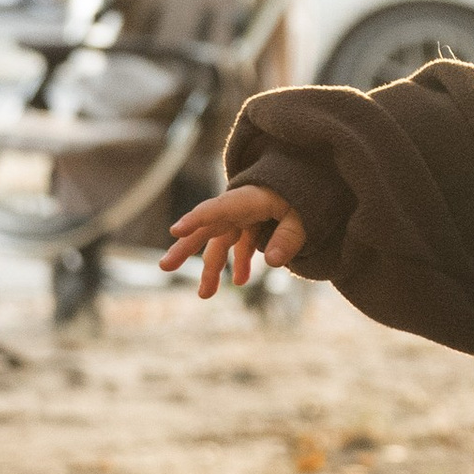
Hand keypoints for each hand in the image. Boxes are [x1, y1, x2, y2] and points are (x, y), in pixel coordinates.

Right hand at [159, 184, 305, 297]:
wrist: (309, 178)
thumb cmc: (307, 192)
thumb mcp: (303, 213)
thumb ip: (289, 236)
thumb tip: (273, 263)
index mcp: (248, 198)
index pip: (218, 208)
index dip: (197, 218)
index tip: (175, 230)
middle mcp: (239, 207)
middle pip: (208, 228)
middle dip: (186, 248)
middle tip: (164, 267)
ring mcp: (243, 217)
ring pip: (220, 243)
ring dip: (213, 268)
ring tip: (204, 295)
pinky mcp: (251, 226)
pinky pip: (240, 246)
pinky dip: (240, 263)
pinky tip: (240, 281)